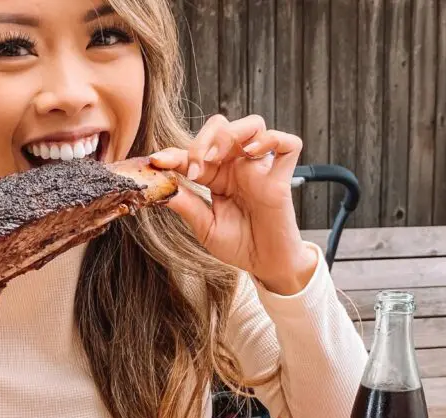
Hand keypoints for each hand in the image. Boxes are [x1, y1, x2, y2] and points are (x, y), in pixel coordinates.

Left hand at [149, 114, 317, 294]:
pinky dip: (272, 139)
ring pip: (254, 125)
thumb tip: (159, 189)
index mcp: (216, 176)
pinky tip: (253, 152)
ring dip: (231, 133)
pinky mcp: (282, 178)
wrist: (265, 265)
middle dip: (202, 141)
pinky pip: (289, 144)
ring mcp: (260, 169)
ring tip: (216, 157)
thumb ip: (186, 205)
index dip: (174, 153)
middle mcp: (237, 167)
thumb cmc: (238, 245)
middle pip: (222, 127)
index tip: (156, 161)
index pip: (194, 152)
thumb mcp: (205, 227)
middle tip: (195, 169)